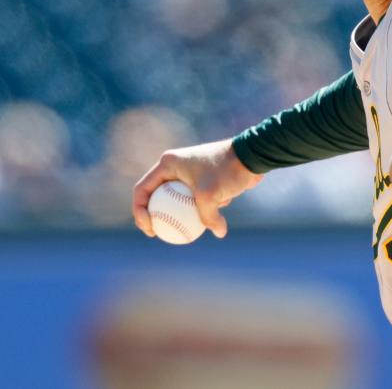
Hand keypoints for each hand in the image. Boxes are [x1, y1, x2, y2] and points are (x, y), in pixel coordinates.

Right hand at [132, 138, 262, 238]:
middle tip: (158, 235)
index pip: (142, 190)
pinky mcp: (204, 179)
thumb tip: (219, 232)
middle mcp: (175, 166)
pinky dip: (201, 208)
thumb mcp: (211, 196)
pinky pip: (195, 199)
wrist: (251, 156)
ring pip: (177, 200)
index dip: (140, 212)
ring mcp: (189, 173)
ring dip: (181, 214)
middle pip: (157, 196)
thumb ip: (207, 218)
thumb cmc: (227, 170)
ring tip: (182, 233)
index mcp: (168, 164)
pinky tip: (214, 217)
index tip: (150, 230)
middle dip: (156, 217)